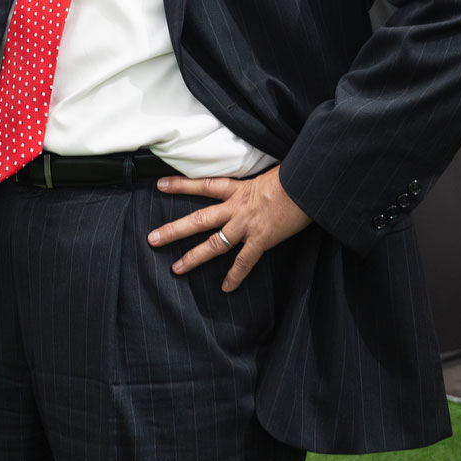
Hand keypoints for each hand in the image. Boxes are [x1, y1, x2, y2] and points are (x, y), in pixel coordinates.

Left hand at [148, 172, 313, 292]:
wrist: (308, 184)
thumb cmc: (293, 176)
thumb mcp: (269, 173)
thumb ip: (256, 182)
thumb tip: (258, 184)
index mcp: (238, 189)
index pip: (203, 185)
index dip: (181, 185)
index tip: (160, 185)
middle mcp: (236, 208)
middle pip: (199, 220)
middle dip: (174, 230)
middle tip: (152, 239)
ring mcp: (247, 225)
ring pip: (214, 243)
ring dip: (194, 257)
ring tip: (176, 269)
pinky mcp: (261, 239)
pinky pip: (244, 261)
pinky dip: (235, 276)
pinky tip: (226, 288)